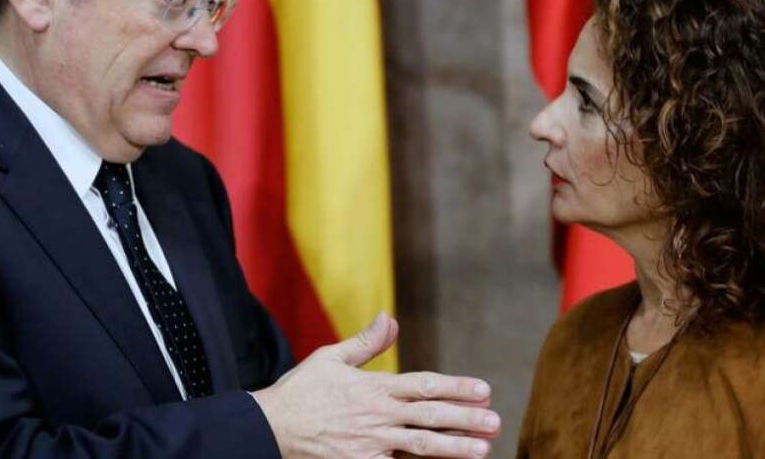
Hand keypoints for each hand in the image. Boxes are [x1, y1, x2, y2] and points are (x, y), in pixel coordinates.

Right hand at [251, 313, 499, 457]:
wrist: (270, 429)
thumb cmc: (300, 391)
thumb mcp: (331, 358)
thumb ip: (366, 343)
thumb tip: (389, 318)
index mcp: (374, 387)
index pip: (424, 385)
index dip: (457, 387)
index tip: (483, 389)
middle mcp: (378, 416)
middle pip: (431, 416)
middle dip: (466, 419)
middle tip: (494, 421)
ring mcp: (371, 445)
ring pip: (422, 447)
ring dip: (455, 448)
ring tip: (482, 449)